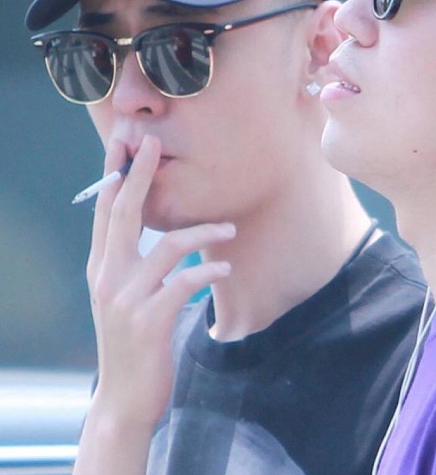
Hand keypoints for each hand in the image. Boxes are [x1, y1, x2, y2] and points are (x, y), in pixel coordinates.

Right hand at [85, 134, 233, 427]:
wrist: (125, 398)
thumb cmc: (133, 339)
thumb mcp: (122, 297)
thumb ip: (130, 262)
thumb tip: (153, 227)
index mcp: (102, 267)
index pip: (105, 211)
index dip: (114, 174)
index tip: (124, 142)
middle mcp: (108, 277)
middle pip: (124, 213)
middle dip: (138, 174)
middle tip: (153, 143)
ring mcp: (127, 299)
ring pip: (168, 245)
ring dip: (204, 231)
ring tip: (229, 229)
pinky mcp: (150, 320)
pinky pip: (186, 282)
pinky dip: (209, 271)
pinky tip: (224, 269)